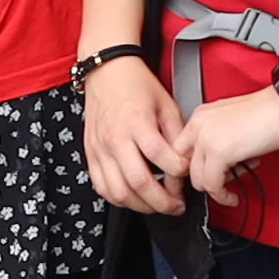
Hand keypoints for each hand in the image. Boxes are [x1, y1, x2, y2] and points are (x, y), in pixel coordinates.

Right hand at [81, 56, 186, 213]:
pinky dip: (119, 199)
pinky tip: (134, 197)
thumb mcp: (166, 105)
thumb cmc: (136, 85)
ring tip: (157, 205)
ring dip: (141, 206)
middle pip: (139, 182)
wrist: (107, 73)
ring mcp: (100, 149)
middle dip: (162, 202)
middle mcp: (115, 138)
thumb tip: (185, 164)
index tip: (187, 174)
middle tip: (177, 205)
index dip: (179, 173)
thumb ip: (177, 136)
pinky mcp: (91, 155)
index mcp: (137, 122)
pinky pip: (102, 187)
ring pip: (119, 192)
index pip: (162, 158)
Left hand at [174, 85, 278, 197]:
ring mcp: (206, 138)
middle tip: (221, 182)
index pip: (178, 151)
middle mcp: (198, 125)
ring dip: (216, 188)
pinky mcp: (219, 152)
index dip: (189, 171)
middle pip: (184, 167)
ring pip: (197, 179)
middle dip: (202, 180)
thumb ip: (218, 141)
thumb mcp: (234, 124)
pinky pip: (212, 185)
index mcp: (200, 117)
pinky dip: (222, 196)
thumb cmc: (270, 113)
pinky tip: (232, 196)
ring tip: (236, 181)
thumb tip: (215, 166)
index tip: (199, 181)